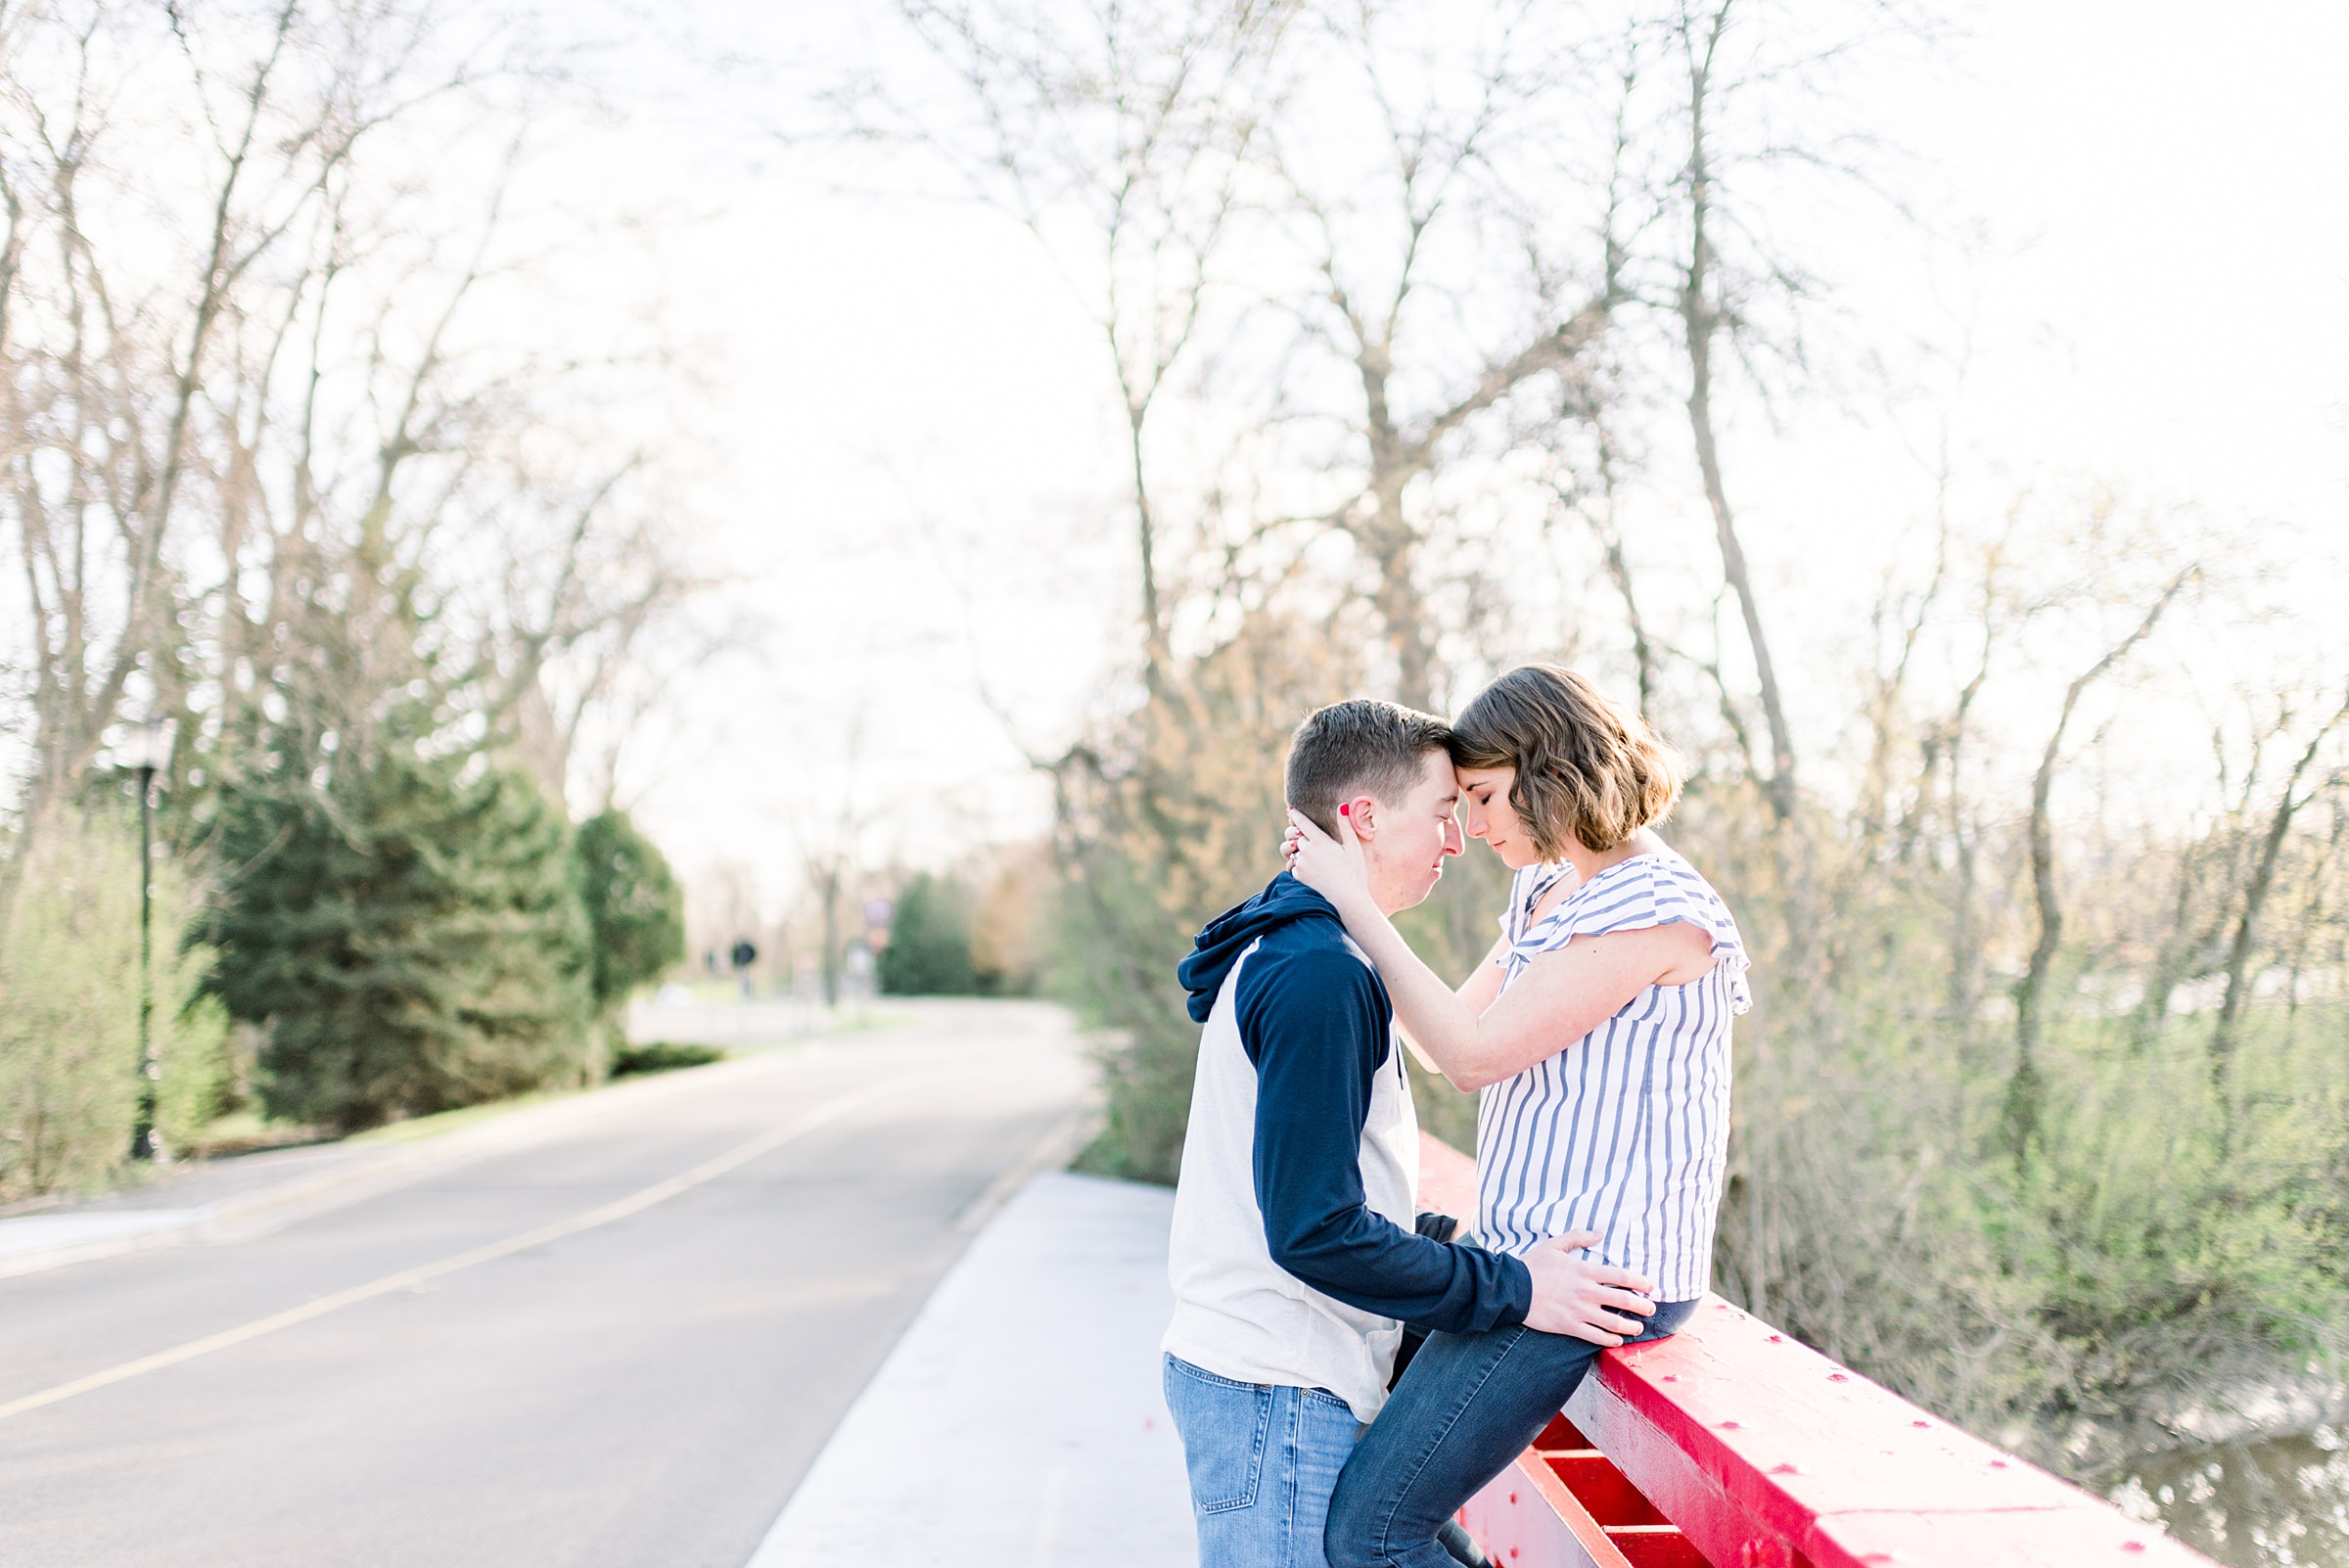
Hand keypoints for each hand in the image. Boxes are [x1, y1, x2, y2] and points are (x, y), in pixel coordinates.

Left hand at [1282, 807, 1373, 911]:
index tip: (1290, 810)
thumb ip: (1345, 826)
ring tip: (1314, 860)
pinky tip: (1313, 873)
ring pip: (1295, 853)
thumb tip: (1342, 806)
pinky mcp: (1297, 877)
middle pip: (1297, 837)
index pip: (1302, 822)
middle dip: (1301, 837)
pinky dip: (1299, 867)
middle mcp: (1307, 850)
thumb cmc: (1354, 874)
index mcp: (1320, 840)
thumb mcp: (1353, 848)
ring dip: (1300, 854)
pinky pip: (1294, 867)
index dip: (1295, 815)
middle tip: (1310, 842)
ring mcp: (1301, 864)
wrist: (1348, 901)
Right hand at [1518, 1230, 1655, 1346]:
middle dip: (1643, 1306)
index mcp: (1586, 1270)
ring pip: (1614, 1322)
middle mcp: (1587, 1292)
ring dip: (1631, 1326)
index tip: (1651, 1286)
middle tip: (1651, 1309)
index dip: (1641, 1282)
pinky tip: (1616, 1340)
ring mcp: (1579, 1311)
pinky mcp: (1569, 1326)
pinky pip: (1596, 1337)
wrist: (1511, 1288)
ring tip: (1637, 1327)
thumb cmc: (1532, 1265)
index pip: (1623, 1276)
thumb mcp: (1555, 1245)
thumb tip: (1599, 1233)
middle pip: (1625, 1300)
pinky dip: (1610, 1340)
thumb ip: (1578, 1237)